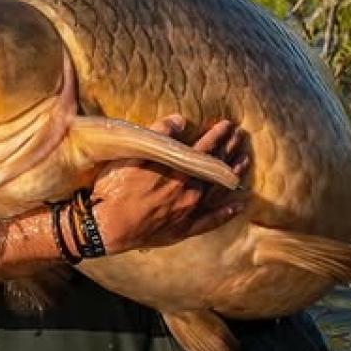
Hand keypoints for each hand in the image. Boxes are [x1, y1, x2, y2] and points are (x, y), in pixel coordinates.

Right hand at [87, 115, 249, 255]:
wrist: (105, 228)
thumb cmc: (114, 188)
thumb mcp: (132, 154)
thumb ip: (158, 135)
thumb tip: (180, 120)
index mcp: (177, 171)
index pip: (204, 148)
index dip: (217, 135)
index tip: (228, 124)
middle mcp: (188, 191)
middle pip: (215, 168)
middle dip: (229, 150)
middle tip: (240, 137)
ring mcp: (188, 212)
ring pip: (218, 192)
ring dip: (233, 176)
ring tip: (245, 162)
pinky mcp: (183, 230)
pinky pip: (211, 222)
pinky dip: (226, 214)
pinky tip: (237, 206)